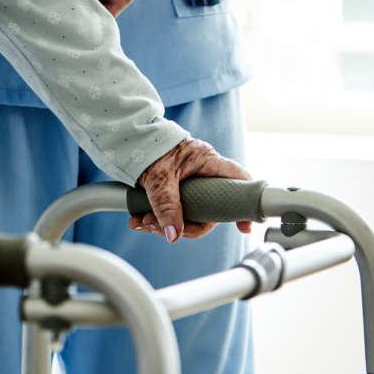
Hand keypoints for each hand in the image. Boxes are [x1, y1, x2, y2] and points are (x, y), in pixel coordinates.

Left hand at [131, 139, 253, 241]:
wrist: (130, 138)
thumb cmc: (150, 147)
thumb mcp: (159, 177)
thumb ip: (167, 205)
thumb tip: (174, 235)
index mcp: (209, 162)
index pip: (238, 181)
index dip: (244, 204)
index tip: (244, 227)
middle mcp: (203, 174)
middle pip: (209, 209)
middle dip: (184, 226)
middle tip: (161, 229)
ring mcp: (189, 183)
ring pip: (187, 214)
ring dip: (163, 224)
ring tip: (144, 222)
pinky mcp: (173, 190)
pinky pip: (171, 211)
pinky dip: (155, 219)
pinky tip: (138, 220)